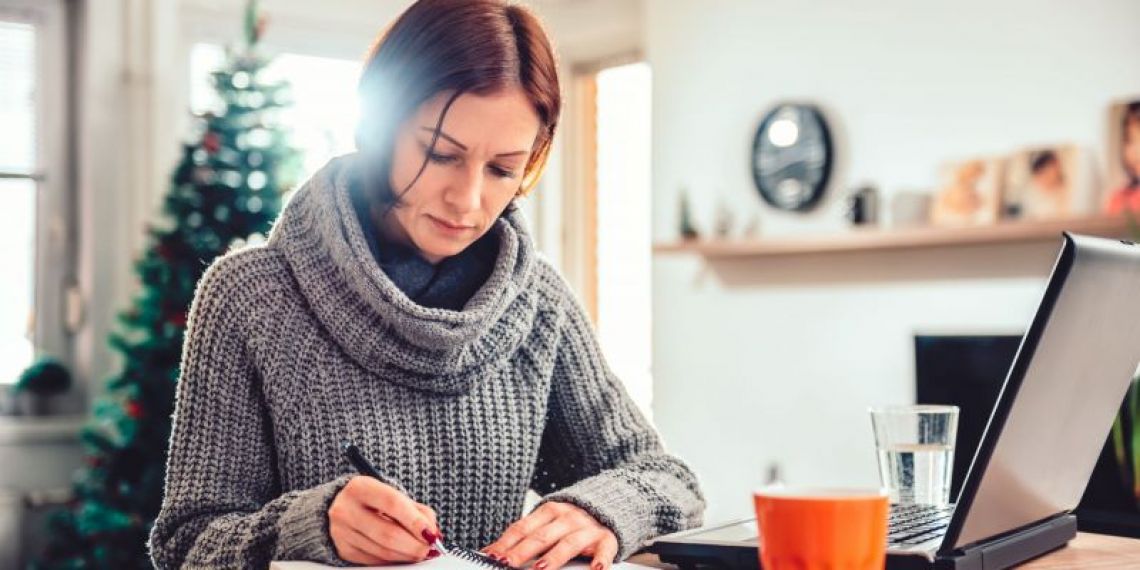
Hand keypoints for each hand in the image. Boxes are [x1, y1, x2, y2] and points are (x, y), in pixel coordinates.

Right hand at [328, 475, 441, 564]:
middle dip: (415, 545)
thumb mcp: (394, 495)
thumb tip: (433, 534)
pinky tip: (403, 554)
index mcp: (360, 487)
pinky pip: (375, 561)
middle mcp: (346, 509)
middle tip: (431, 548)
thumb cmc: (375, 500)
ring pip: (383, 551)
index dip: (415, 522)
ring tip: (420, 552)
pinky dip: (394, 560)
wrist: (344, 506)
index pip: (393, 504)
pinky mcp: (344, 550)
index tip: (433, 534)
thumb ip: (417, 511)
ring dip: (407, 555)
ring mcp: (342, 532)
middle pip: (388, 534)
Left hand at [482, 501, 618, 569]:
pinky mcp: (606, 539)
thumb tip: (491, 552)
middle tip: (507, 563)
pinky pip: (603, 551)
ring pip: (568, 544)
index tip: (492, 556)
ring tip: (540, 569)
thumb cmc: (570, 521)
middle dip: (523, 551)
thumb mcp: (547, 522)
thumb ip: (523, 535)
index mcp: (548, 511)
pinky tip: (596, 569)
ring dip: (554, 557)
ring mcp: (586, 528)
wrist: (608, 505)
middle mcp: (567, 518)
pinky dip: (600, 560)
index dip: (506, 543)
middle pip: (541, 537)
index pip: (522, 528)